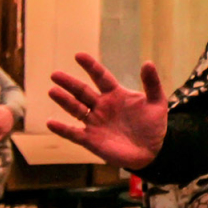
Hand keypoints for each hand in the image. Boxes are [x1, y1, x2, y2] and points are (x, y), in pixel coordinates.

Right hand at [47, 53, 167, 170]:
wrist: (152, 151)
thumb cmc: (153, 125)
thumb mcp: (157, 102)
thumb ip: (152, 83)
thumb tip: (148, 63)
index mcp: (115, 94)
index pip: (100, 77)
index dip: (91, 66)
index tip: (79, 56)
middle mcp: (101, 106)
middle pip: (82, 92)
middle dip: (69, 83)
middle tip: (55, 74)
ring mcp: (95, 123)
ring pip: (76, 110)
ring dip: (64, 101)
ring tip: (53, 91)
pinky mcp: (91, 140)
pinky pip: (73, 133)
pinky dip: (62, 129)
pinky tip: (50, 122)